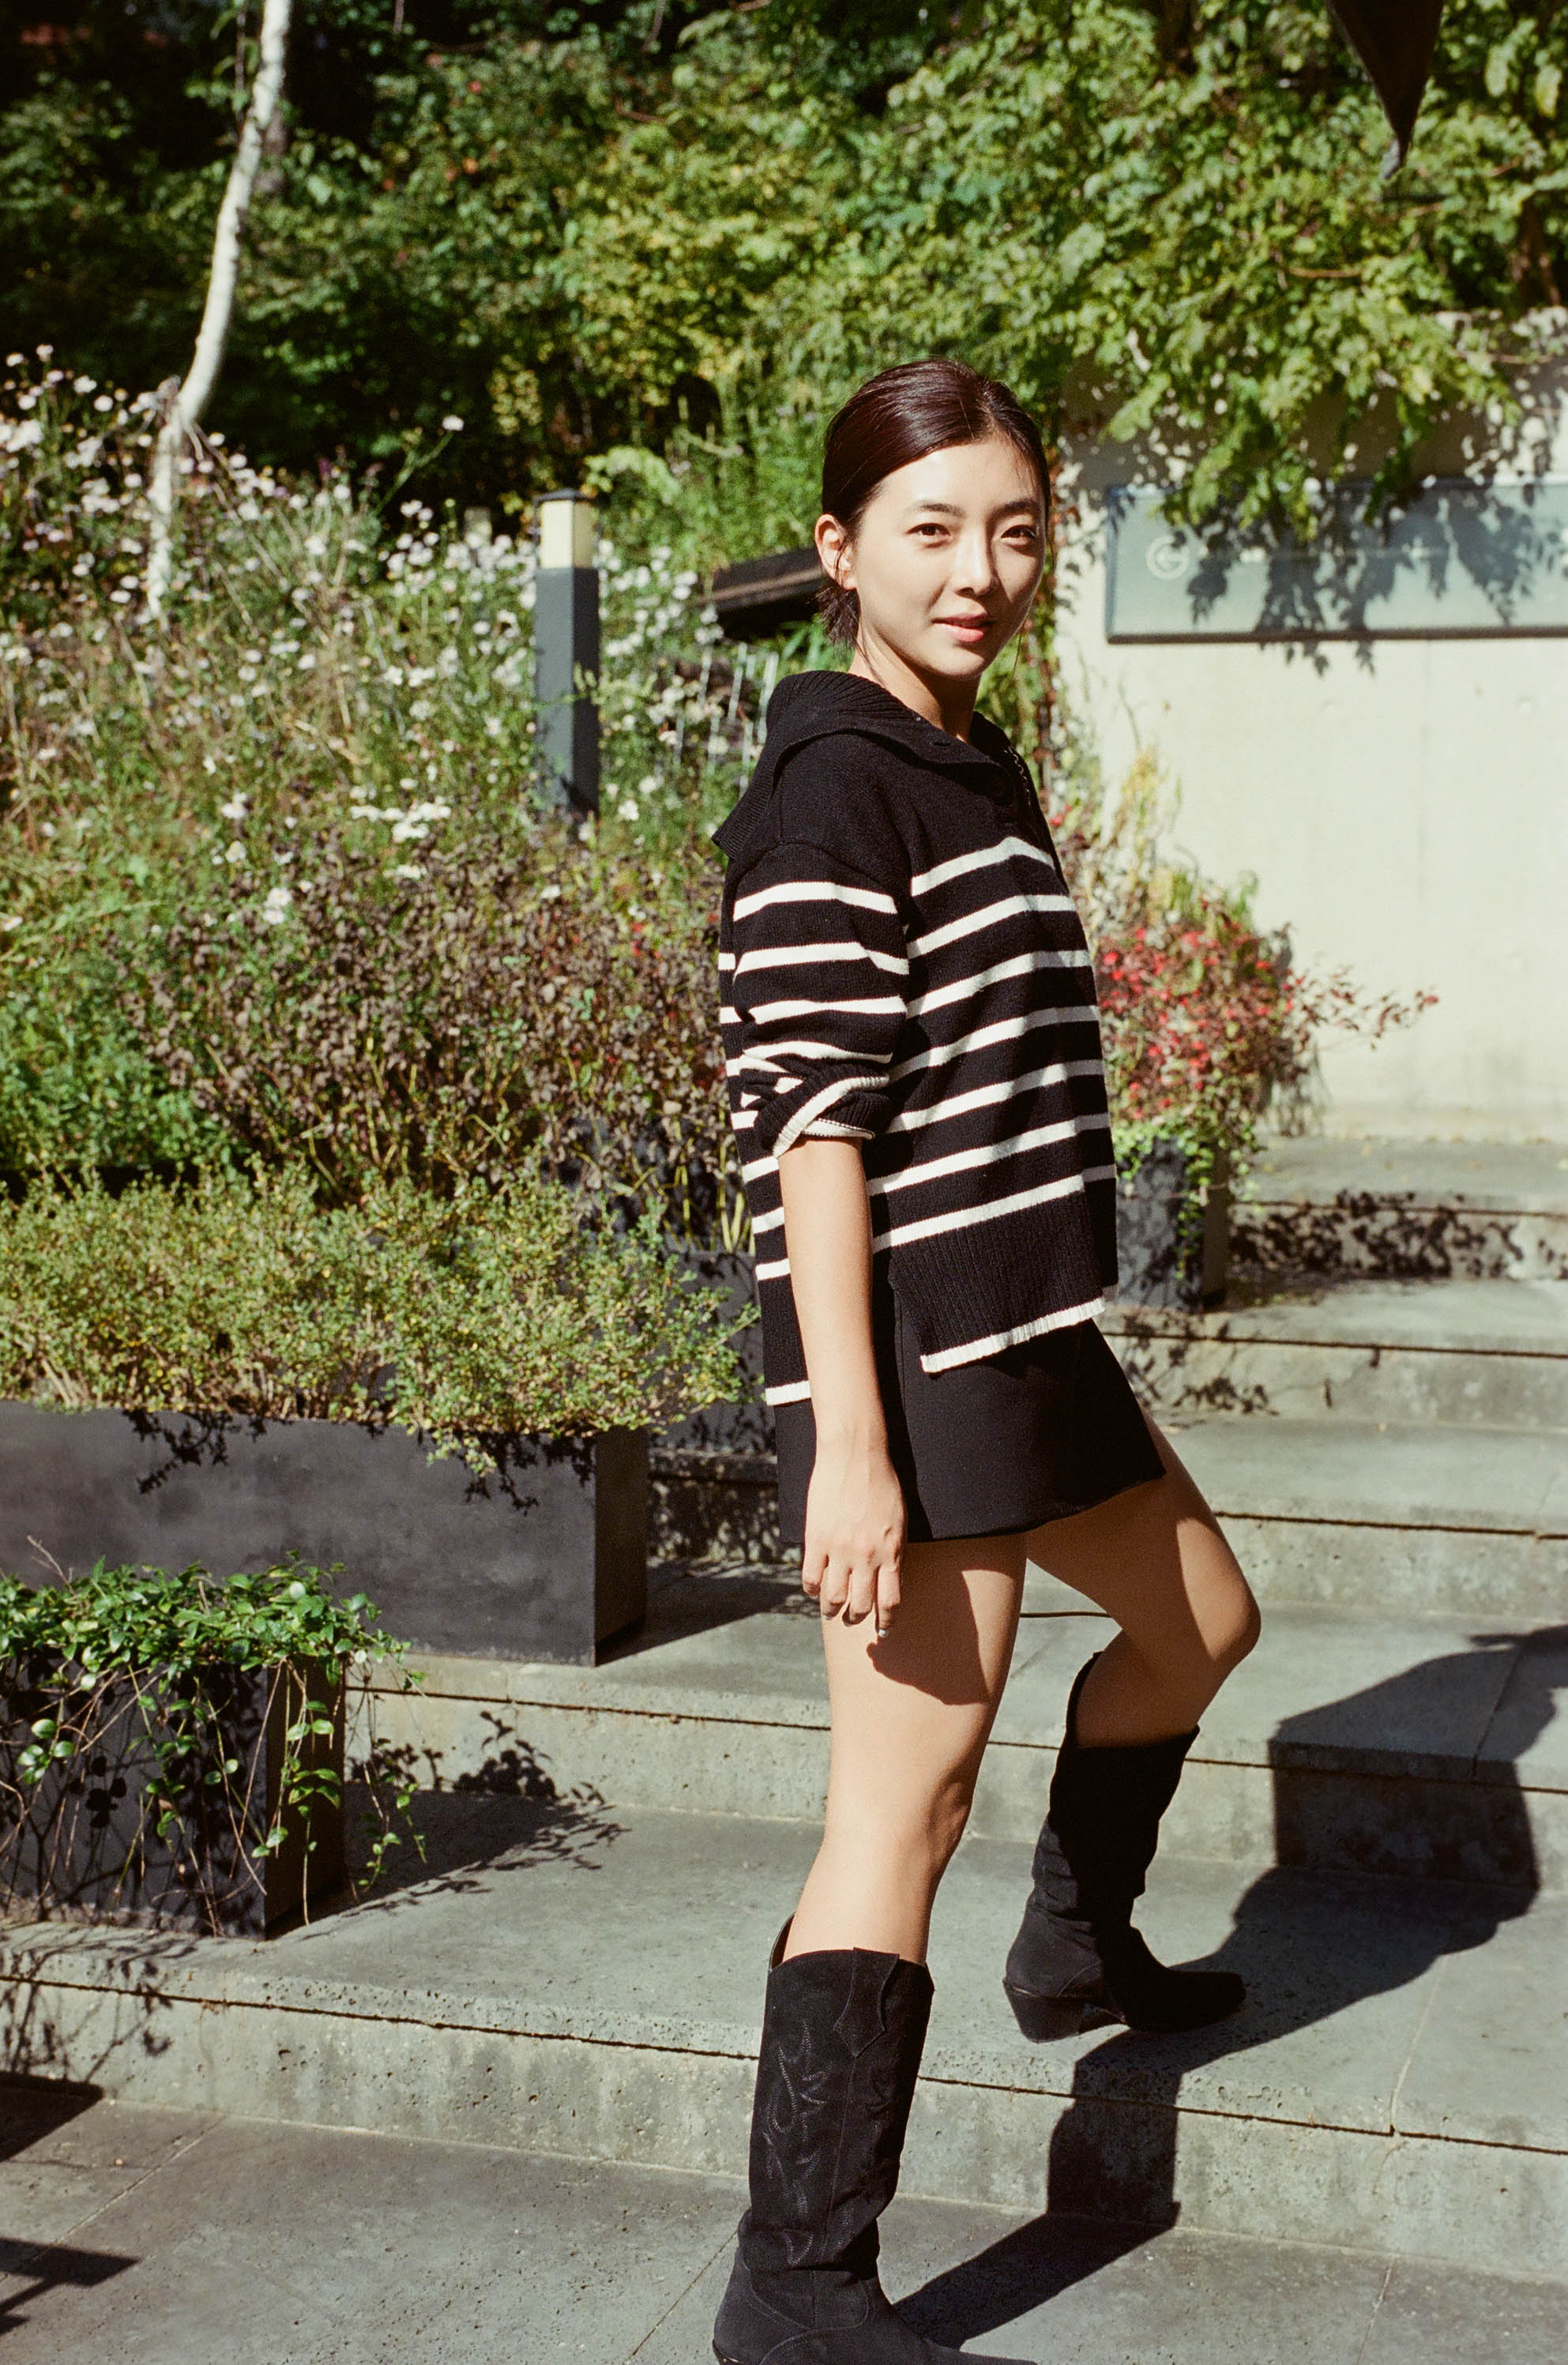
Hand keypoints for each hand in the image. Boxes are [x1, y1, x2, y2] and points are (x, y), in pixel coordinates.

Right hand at [801, 1434, 905, 1638]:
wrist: (855, 1455)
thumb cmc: (882, 1484)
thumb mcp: (898, 1522)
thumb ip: (894, 1552)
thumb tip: (889, 1579)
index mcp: (891, 1552)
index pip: (890, 1601)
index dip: (886, 1621)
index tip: (883, 1631)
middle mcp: (866, 1556)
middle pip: (861, 1606)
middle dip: (857, 1619)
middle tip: (853, 1620)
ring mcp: (839, 1549)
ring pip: (834, 1598)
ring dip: (832, 1610)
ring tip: (831, 1610)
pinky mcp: (816, 1539)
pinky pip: (811, 1577)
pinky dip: (811, 1589)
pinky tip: (813, 1589)